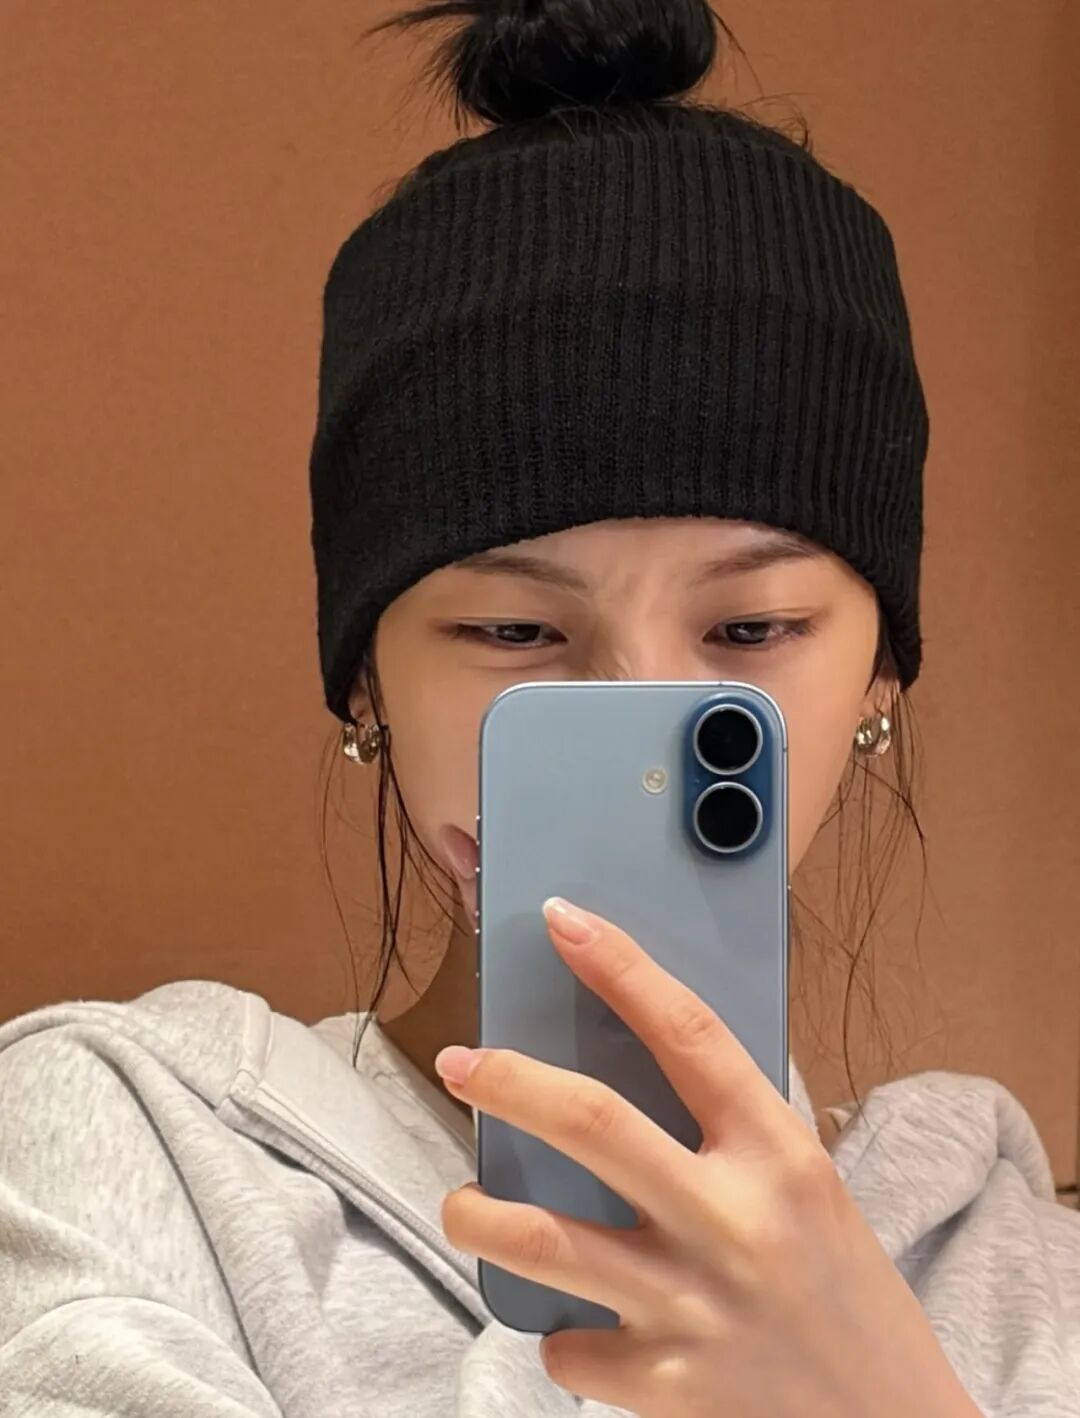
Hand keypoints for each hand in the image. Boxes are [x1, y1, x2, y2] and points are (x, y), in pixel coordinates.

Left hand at [434, 897, 980, 1417]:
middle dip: (508, 1082)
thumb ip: (734, 1134)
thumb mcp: (809, 1188)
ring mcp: (693, 1306)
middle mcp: (733, 1219)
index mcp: (778, 1154)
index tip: (564, 921)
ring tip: (462, 1204)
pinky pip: (571, 1349)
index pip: (687, 1032)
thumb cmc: (848, 1293)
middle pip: (592, 1123)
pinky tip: (573, 1326)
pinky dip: (561, 1334)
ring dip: (480, 1216)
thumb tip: (639, 1066)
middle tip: (459, 1062)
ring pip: (546, 1241)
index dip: (619, 967)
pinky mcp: (667, 1386)